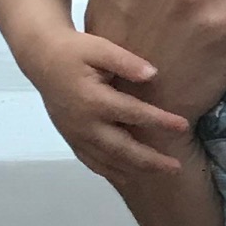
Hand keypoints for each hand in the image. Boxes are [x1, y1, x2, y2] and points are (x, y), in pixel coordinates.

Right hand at [21, 23, 192, 187]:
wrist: (41, 58)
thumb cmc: (75, 50)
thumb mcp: (99, 48)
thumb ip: (126, 62)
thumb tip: (153, 75)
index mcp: (93, 100)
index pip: (133, 114)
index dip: (160, 122)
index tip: (184, 126)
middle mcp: (84, 123)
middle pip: (121, 148)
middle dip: (150, 160)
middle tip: (177, 167)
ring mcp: (75, 135)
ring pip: (108, 160)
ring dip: (135, 170)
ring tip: (161, 175)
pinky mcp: (71, 138)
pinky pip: (92, 161)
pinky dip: (111, 171)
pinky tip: (129, 177)